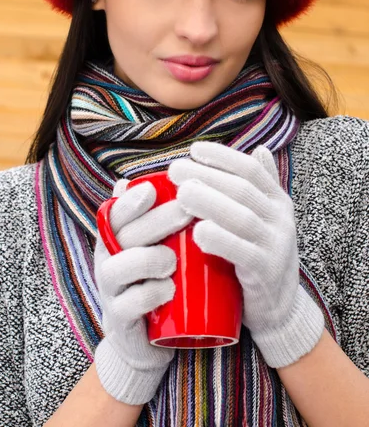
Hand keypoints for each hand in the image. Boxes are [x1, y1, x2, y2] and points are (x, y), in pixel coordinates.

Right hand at [94, 179, 191, 403]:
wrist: (152, 341)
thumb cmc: (158, 282)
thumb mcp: (160, 248)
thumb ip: (157, 219)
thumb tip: (150, 180)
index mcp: (115, 240)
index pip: (115, 214)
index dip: (131, 201)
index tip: (154, 189)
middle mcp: (107, 261)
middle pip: (123, 236)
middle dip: (155, 221)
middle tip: (187, 211)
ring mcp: (110, 292)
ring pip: (118, 269)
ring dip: (148, 259)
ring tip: (174, 260)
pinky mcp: (120, 321)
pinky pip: (128, 305)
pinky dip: (149, 294)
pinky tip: (169, 289)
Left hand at [168, 142, 323, 367]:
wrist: (280, 307)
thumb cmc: (261, 255)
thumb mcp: (266, 218)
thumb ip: (260, 186)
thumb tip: (259, 148)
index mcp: (278, 201)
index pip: (252, 170)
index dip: (223, 157)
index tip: (194, 150)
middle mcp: (281, 219)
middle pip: (242, 190)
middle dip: (207, 176)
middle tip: (175, 170)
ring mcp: (276, 246)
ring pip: (242, 218)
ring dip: (210, 203)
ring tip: (182, 194)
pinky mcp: (265, 273)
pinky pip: (244, 253)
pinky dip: (221, 240)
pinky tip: (198, 233)